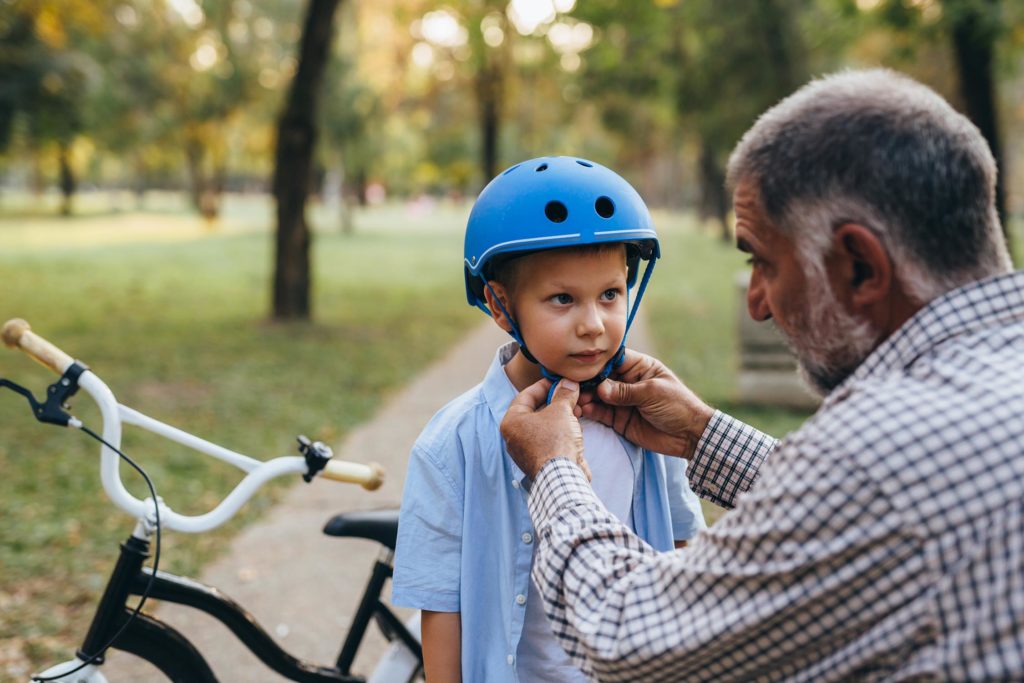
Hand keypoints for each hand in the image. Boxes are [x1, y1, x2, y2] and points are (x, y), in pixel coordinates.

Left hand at [501, 378, 589, 480]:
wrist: (563, 477)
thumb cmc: (555, 441)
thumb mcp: (561, 410)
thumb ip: (564, 394)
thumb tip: (569, 383)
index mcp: (511, 422)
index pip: (525, 396)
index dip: (544, 385)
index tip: (558, 381)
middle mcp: (515, 437)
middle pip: (536, 411)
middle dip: (556, 401)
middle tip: (571, 394)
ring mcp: (528, 451)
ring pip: (545, 426)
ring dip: (561, 416)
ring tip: (577, 409)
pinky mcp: (542, 461)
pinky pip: (551, 440)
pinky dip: (563, 432)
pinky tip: (576, 427)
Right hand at [578, 349, 713, 457]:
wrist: (690, 436)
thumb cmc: (678, 406)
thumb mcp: (653, 393)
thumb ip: (626, 391)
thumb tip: (600, 388)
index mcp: (639, 368)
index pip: (613, 360)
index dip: (597, 362)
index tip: (581, 366)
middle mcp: (627, 382)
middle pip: (601, 378)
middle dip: (587, 382)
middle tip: (573, 387)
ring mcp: (622, 401)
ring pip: (597, 396)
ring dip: (585, 398)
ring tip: (574, 401)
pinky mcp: (619, 419)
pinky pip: (601, 413)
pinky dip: (590, 412)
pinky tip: (582, 410)